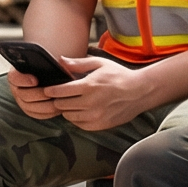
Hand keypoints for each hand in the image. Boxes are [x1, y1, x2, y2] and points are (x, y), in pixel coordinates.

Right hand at [8, 54, 84, 123]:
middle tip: (54, 93)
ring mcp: (23, 100)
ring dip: (46, 105)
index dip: (23, 80)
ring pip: (30, 107)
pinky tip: (60, 107)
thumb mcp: (54, 57)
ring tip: (60, 101)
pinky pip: (38, 114)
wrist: (58, 73)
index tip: (35, 80)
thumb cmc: (55, 63)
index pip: (13, 77)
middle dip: (39, 94)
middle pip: (23, 94)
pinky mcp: (32, 110)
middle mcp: (18, 87)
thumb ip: (57, 59)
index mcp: (18, 71)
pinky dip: (49, 112)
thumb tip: (61, 61)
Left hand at [32, 53, 151, 133]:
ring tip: (70, 102)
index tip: (47, 89)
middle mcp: (91, 103)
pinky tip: (80, 110)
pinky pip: (79, 124)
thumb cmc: (119, 76)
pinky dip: (76, 118)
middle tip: (59, 95)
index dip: (51, 90)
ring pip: (68, 116)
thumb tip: (60, 60)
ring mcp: (96, 116)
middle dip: (57, 100)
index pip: (61, 91)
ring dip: (66, 109)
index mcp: (89, 86)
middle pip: (62, 105)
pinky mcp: (100, 125)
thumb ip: (78, 63)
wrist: (140, 92)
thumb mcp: (100, 64)